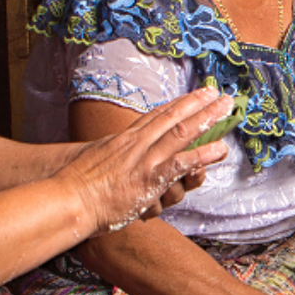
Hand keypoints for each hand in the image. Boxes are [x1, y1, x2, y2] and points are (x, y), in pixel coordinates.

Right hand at [56, 88, 232, 235]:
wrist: (67, 199)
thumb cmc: (75, 186)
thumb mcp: (95, 163)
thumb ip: (114, 160)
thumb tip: (121, 162)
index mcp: (124, 139)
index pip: (156, 116)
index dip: (178, 104)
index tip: (194, 95)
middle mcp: (136, 144)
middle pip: (173, 117)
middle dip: (198, 104)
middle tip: (220, 94)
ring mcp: (144, 160)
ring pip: (181, 133)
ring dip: (206, 119)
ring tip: (227, 110)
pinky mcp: (148, 179)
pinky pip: (180, 164)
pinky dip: (202, 156)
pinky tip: (220, 150)